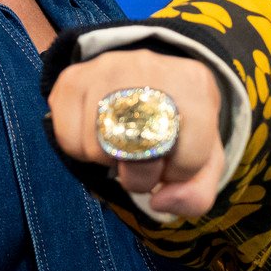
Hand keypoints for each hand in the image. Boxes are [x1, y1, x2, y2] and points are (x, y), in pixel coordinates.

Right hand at [44, 47, 226, 220]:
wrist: (146, 78)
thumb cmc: (177, 125)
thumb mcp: (203, 157)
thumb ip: (196, 193)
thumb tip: (159, 203)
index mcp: (195, 85)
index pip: (189, 158)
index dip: (179, 173)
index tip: (173, 157)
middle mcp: (150, 67)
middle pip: (138, 153)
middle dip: (141, 174)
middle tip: (142, 160)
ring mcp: (105, 68)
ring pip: (97, 149)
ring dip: (109, 161)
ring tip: (120, 141)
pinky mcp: (72, 77)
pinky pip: (67, 139)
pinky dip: (81, 149)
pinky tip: (97, 132)